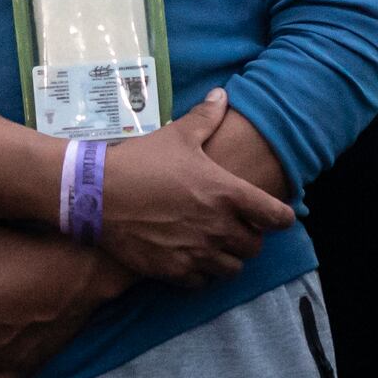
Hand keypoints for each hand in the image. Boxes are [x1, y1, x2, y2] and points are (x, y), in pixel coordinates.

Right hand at [95, 89, 293, 285]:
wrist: (96, 194)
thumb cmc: (140, 161)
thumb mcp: (177, 135)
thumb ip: (206, 118)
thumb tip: (222, 95)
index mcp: (227, 193)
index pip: (277, 216)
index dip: (281, 216)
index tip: (276, 215)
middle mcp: (218, 227)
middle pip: (255, 247)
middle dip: (250, 237)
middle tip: (236, 227)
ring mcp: (196, 252)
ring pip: (232, 269)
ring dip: (228, 258)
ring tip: (215, 246)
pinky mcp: (174, 271)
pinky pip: (202, 282)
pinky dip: (201, 273)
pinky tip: (191, 257)